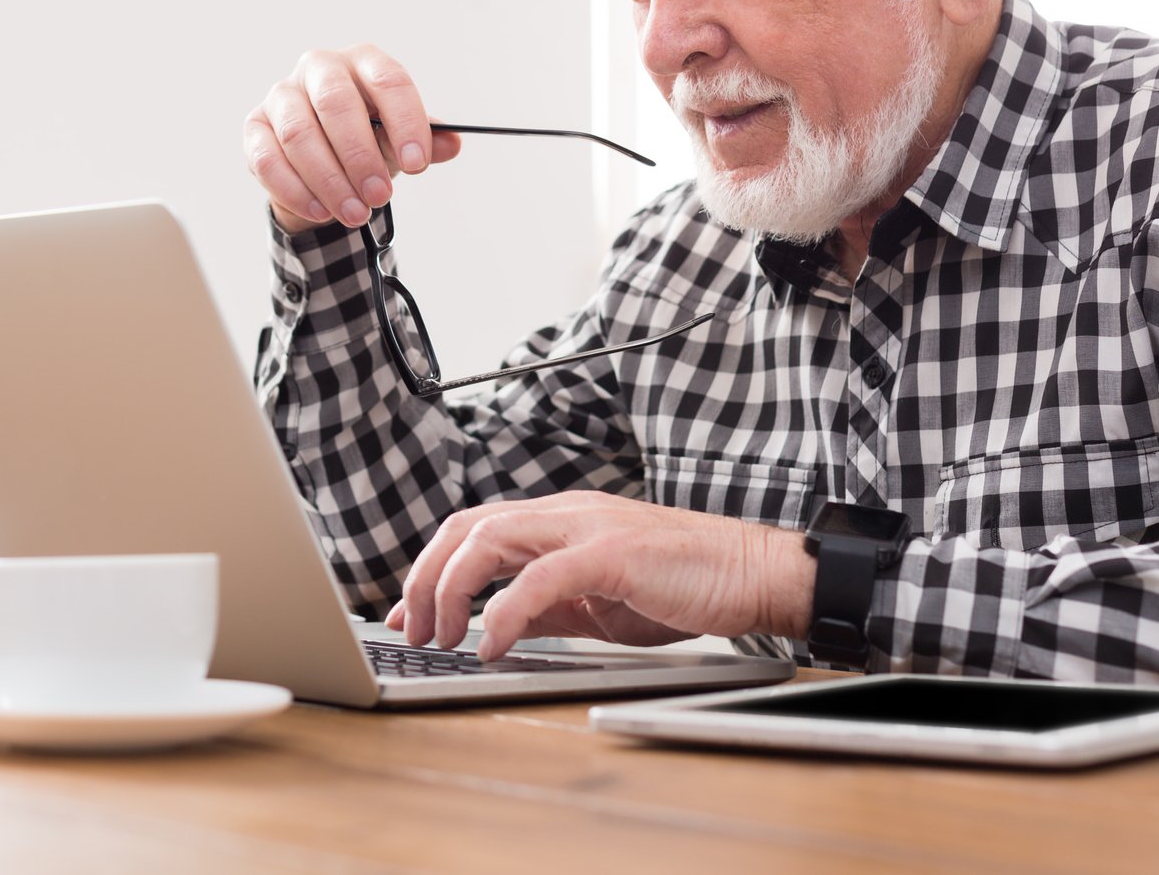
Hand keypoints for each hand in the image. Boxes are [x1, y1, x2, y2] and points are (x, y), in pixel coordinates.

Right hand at [243, 45, 462, 232]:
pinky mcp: (255, 126)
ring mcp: (282, 94)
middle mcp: (319, 67)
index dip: (405, 123)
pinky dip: (295, 190)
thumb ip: (426, 142)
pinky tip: (321, 211)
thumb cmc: (368, 136)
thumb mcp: (400, 138)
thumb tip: (451, 144)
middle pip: (336, 103)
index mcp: (363, 61)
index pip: (388, 81)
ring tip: (354, 213)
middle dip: (360, 155)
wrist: (323, 152)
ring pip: (299, 134)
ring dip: (329, 180)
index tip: (419, 165)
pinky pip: (267, 158)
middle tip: (380, 195)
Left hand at [383, 491, 815, 660]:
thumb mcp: (597, 604)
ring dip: (452, 590)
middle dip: (426, 578)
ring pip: (489, 538)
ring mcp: (586, 527)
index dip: (431, 570)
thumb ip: (545, 608)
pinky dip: (504, 611)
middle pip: (466, 527)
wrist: (751, 575)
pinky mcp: (610, 553)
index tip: (407, 615)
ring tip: (444, 637)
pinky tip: (491, 645)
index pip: (473, 531)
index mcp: (559, 522)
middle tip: (414, 630)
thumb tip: (494, 626)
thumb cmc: (683, 586)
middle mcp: (564, 513)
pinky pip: (539, 578)